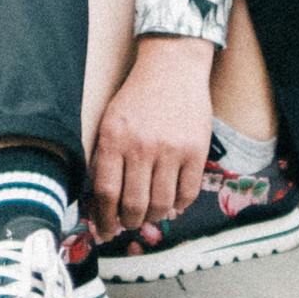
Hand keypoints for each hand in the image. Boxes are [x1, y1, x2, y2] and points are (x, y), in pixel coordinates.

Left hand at [88, 34, 214, 236]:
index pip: (106, 193)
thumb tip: (102, 206)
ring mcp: (171, 149)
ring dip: (153, 217)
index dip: (104, 220)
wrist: (172, 65)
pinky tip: (172, 202)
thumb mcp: (110, 122)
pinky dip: (179, 206)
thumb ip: (104, 160)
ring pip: (161, 205)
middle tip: (129, 223)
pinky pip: (187, 194)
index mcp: (114, 139)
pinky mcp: (196, 150)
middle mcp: (142, 146)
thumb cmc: (137, 97)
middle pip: (134, 205)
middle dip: (129, 223)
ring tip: (150, 213)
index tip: (106, 231)